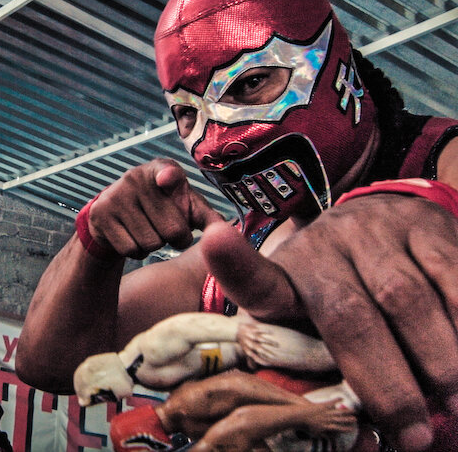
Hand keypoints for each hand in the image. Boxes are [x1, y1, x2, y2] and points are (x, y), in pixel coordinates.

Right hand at [88, 159, 223, 258]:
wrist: (116, 215)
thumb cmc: (161, 210)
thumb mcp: (185, 207)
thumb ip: (207, 217)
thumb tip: (226, 234)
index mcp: (162, 169)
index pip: (168, 171)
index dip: (169, 176)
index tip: (167, 179)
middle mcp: (136, 176)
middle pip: (172, 229)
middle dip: (175, 239)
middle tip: (166, 229)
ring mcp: (116, 194)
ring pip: (151, 243)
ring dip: (155, 246)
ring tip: (148, 231)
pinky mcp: (100, 214)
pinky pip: (131, 250)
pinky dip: (137, 253)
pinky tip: (132, 237)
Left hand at [200, 194, 457, 450]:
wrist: (382, 221)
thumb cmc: (340, 291)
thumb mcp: (310, 317)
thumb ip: (315, 367)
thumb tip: (353, 435)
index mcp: (286, 276)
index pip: (255, 278)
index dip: (234, 263)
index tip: (216, 242)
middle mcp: (323, 247)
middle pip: (348, 316)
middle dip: (385, 383)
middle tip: (412, 435)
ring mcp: (375, 232)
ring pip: (408, 303)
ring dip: (438, 364)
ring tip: (452, 409)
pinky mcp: (426, 228)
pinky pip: (454, 285)